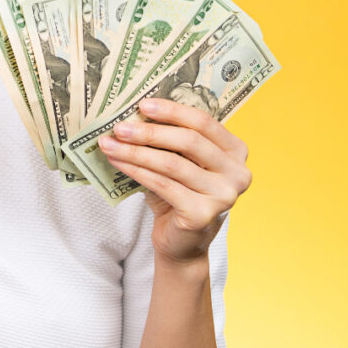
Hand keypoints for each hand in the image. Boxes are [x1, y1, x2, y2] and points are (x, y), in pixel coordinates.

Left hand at [97, 98, 251, 265]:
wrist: (182, 243)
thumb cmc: (179, 194)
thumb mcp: (180, 162)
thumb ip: (169, 139)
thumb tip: (134, 113)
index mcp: (236, 151)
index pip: (204, 122)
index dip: (172, 111)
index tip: (142, 104)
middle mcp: (238, 173)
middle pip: (189, 141)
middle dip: (149, 131)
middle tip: (119, 126)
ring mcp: (224, 195)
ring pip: (172, 163)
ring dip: (136, 151)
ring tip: (109, 143)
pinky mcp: (203, 214)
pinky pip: (163, 185)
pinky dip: (136, 171)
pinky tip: (117, 162)